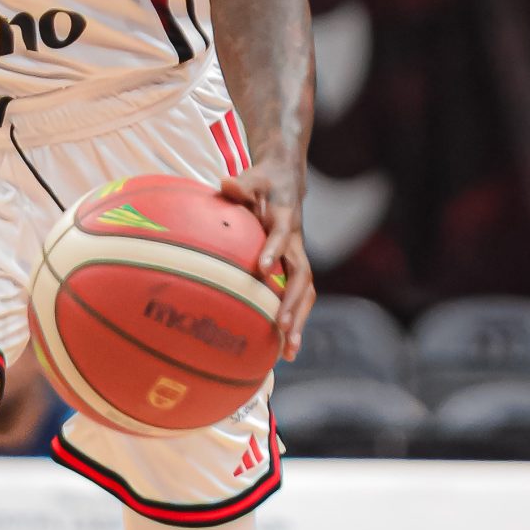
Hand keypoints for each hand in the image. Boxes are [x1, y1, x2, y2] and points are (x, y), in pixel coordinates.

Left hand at [218, 158, 313, 361]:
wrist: (286, 182)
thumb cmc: (263, 182)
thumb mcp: (252, 178)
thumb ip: (240, 185)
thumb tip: (225, 184)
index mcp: (284, 220)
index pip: (281, 236)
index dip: (273, 251)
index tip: (262, 269)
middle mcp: (295, 243)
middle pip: (301, 276)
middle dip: (293, 302)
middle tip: (283, 326)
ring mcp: (297, 259)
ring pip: (305, 293)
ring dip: (299, 321)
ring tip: (290, 351)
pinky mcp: (294, 270)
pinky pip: (299, 299)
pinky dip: (295, 323)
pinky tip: (285, 351)